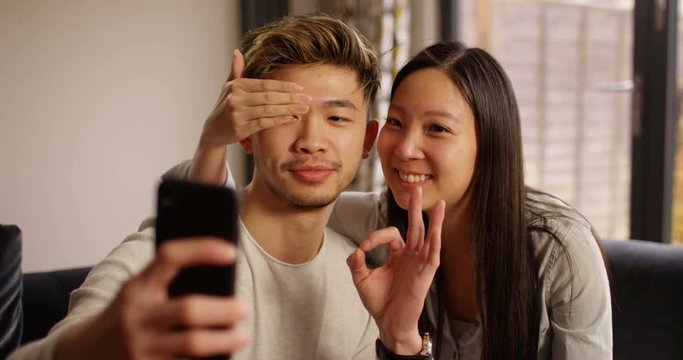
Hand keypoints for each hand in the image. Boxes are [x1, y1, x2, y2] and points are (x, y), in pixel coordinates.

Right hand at [55, 238, 249, 359]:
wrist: (81, 354)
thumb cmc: (124, 317)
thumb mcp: (137, 292)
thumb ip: (167, 283)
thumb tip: (221, 282)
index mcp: (137, 287)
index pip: (170, 256)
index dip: (202, 249)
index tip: (231, 252)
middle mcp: (137, 316)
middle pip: (189, 309)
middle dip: (223, 309)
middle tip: (244, 308)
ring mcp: (139, 347)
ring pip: (193, 344)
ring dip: (224, 340)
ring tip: (242, 335)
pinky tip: (223, 356)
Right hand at [188, 49, 310, 183]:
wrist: (213, 130)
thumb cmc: (225, 106)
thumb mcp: (228, 87)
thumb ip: (236, 70)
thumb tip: (237, 51)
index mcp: (236, 85)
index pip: (265, 84)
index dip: (284, 86)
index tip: (300, 88)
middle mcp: (236, 98)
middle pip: (270, 97)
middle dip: (291, 98)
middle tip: (308, 99)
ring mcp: (238, 114)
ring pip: (269, 110)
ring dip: (289, 109)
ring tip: (304, 109)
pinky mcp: (241, 128)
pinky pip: (265, 123)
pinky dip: (280, 120)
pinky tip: (292, 118)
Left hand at [347, 187, 444, 354]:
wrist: (389, 323)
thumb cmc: (378, 302)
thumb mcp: (361, 279)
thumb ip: (356, 262)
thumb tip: (357, 249)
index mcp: (398, 255)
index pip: (391, 233)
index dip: (375, 236)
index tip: (364, 247)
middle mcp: (411, 256)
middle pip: (416, 226)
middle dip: (415, 208)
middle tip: (416, 188)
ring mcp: (420, 264)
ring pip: (429, 237)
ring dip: (433, 221)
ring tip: (439, 204)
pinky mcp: (426, 275)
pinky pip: (433, 256)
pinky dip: (435, 242)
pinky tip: (436, 230)